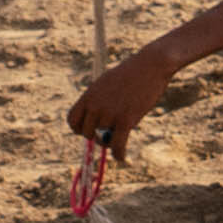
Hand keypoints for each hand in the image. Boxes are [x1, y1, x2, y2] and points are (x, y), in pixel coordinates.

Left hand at [68, 46, 183, 154]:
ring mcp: (109, 113)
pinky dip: (119, 154)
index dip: (79, 129)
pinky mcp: (126, 120)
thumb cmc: (131, 73)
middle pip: (86, 133)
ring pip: (103, 140)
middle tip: (107, 135)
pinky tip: (122, 157)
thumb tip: (96, 120)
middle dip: (96, 137)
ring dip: (110, 143)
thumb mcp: (107, 83)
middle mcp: (95, 105)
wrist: (150, 66)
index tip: (90, 130)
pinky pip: (117, 145)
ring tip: (118, 140)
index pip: (72, 120)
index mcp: (89, 95)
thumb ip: (98, 100)